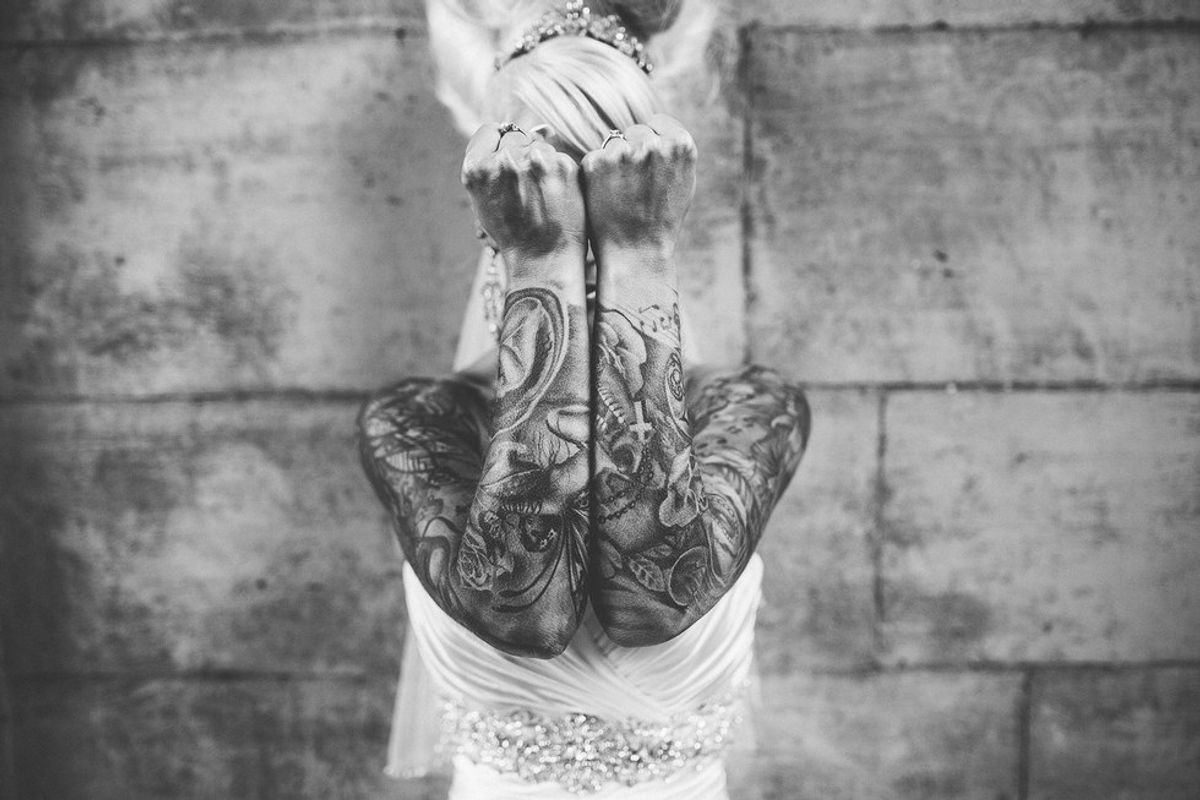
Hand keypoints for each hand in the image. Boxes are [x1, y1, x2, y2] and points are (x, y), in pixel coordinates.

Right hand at [461, 123, 586, 266]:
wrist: (542, 259)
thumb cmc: (513, 232)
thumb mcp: (486, 199)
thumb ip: (494, 163)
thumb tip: (540, 128)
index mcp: (477, 168)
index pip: (489, 131)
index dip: (499, 143)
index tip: (507, 159)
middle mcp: (504, 160)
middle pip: (515, 135)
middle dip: (522, 153)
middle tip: (527, 185)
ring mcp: (535, 161)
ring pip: (540, 145)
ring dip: (542, 163)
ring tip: (541, 196)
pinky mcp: (561, 166)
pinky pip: (559, 157)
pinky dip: (559, 173)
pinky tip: (556, 196)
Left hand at [581, 114, 696, 259]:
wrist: (636, 252)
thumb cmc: (661, 220)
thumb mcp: (682, 181)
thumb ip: (671, 151)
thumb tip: (655, 128)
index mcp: (680, 145)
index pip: (658, 123)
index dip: (653, 142)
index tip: (650, 165)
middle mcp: (652, 145)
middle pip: (635, 131)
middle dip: (633, 151)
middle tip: (634, 184)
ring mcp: (622, 153)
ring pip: (614, 144)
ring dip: (614, 162)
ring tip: (622, 193)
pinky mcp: (596, 163)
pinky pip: (596, 158)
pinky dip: (598, 174)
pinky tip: (607, 195)